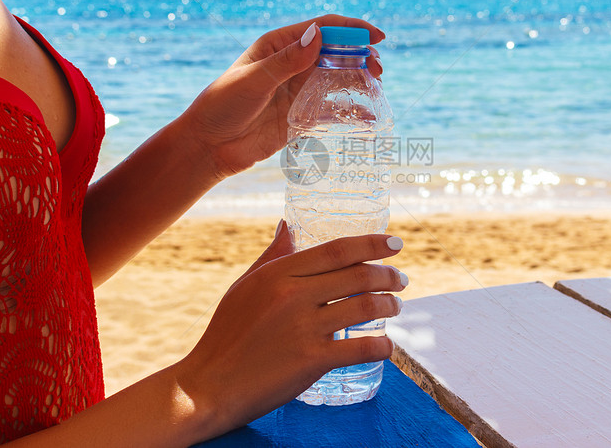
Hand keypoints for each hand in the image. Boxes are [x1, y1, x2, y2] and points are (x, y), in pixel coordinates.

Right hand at [175, 223, 405, 438]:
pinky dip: (382, 346)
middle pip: (358, 275)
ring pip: (365, 306)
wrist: (209, 385)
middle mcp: (294, 295)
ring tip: (397, 306)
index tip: (395, 243)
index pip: (337, 250)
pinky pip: (361, 348)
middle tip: (401, 279)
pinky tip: (387, 346)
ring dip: (390, 305)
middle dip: (388, 275)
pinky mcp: (312, 361)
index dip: (372, 243)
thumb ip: (273, 255)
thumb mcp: (245, 285)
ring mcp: (304, 328)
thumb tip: (288, 224)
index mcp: (279, 273)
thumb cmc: (226, 333)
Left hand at [183, 15, 384, 180]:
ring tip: (377, 87)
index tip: (376, 37)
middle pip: (336, 52)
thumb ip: (286, 61)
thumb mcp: (252, 80)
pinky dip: (352, 111)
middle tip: (378, 68)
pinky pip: (333, 109)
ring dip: (360, 80)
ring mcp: (299, 90)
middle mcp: (293, 64)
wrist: (209, 146)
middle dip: (361, 56)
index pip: (322, 28)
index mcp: (279, 45)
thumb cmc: (222, 106)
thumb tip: (317, 35)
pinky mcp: (302, 115)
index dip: (351, 30)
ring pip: (339, 79)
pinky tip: (368, 117)